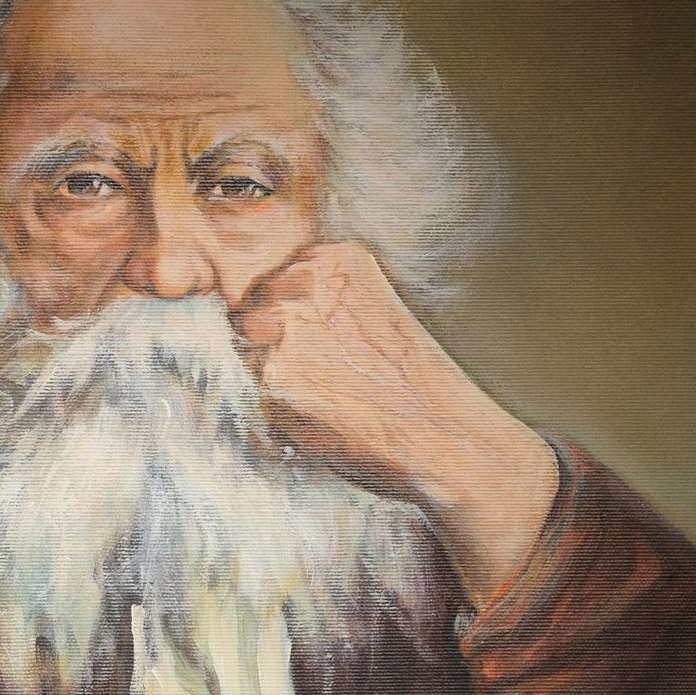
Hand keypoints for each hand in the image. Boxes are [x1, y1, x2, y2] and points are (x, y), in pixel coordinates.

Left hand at [233, 242, 558, 605]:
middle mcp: (306, 283)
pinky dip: (282, 412)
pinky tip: (326, 418)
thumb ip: (323, 301)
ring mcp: (287, 328)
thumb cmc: (417, 384)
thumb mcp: (377, 311)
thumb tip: (267, 311)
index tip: (321, 341)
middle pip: (252, 308)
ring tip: (330, 397)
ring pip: (250, 352)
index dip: (288, 313)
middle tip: (325, 376)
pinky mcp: (276, 377)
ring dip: (275, 376)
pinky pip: (258, 395)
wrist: (445, 435)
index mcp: (336, 260)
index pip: (275, 276)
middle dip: (271, 341)